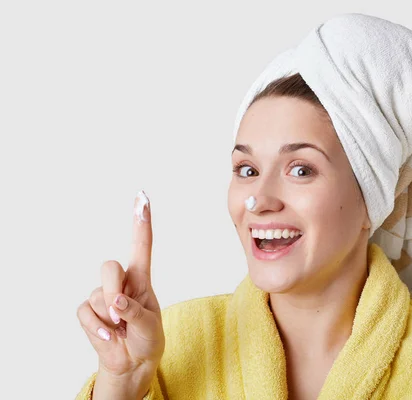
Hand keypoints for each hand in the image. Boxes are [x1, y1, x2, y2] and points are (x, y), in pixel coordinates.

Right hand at [77, 190, 164, 378]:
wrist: (132, 363)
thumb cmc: (147, 338)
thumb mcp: (150, 327)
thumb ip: (135, 312)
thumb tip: (116, 301)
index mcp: (141, 280)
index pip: (142, 246)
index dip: (141, 223)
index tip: (142, 198)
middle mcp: (121, 283)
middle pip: (109, 267)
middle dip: (112, 288)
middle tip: (120, 312)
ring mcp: (103, 296)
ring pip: (97, 295)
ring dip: (109, 317)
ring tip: (121, 329)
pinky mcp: (89, 312)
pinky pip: (85, 313)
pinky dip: (97, 329)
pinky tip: (109, 337)